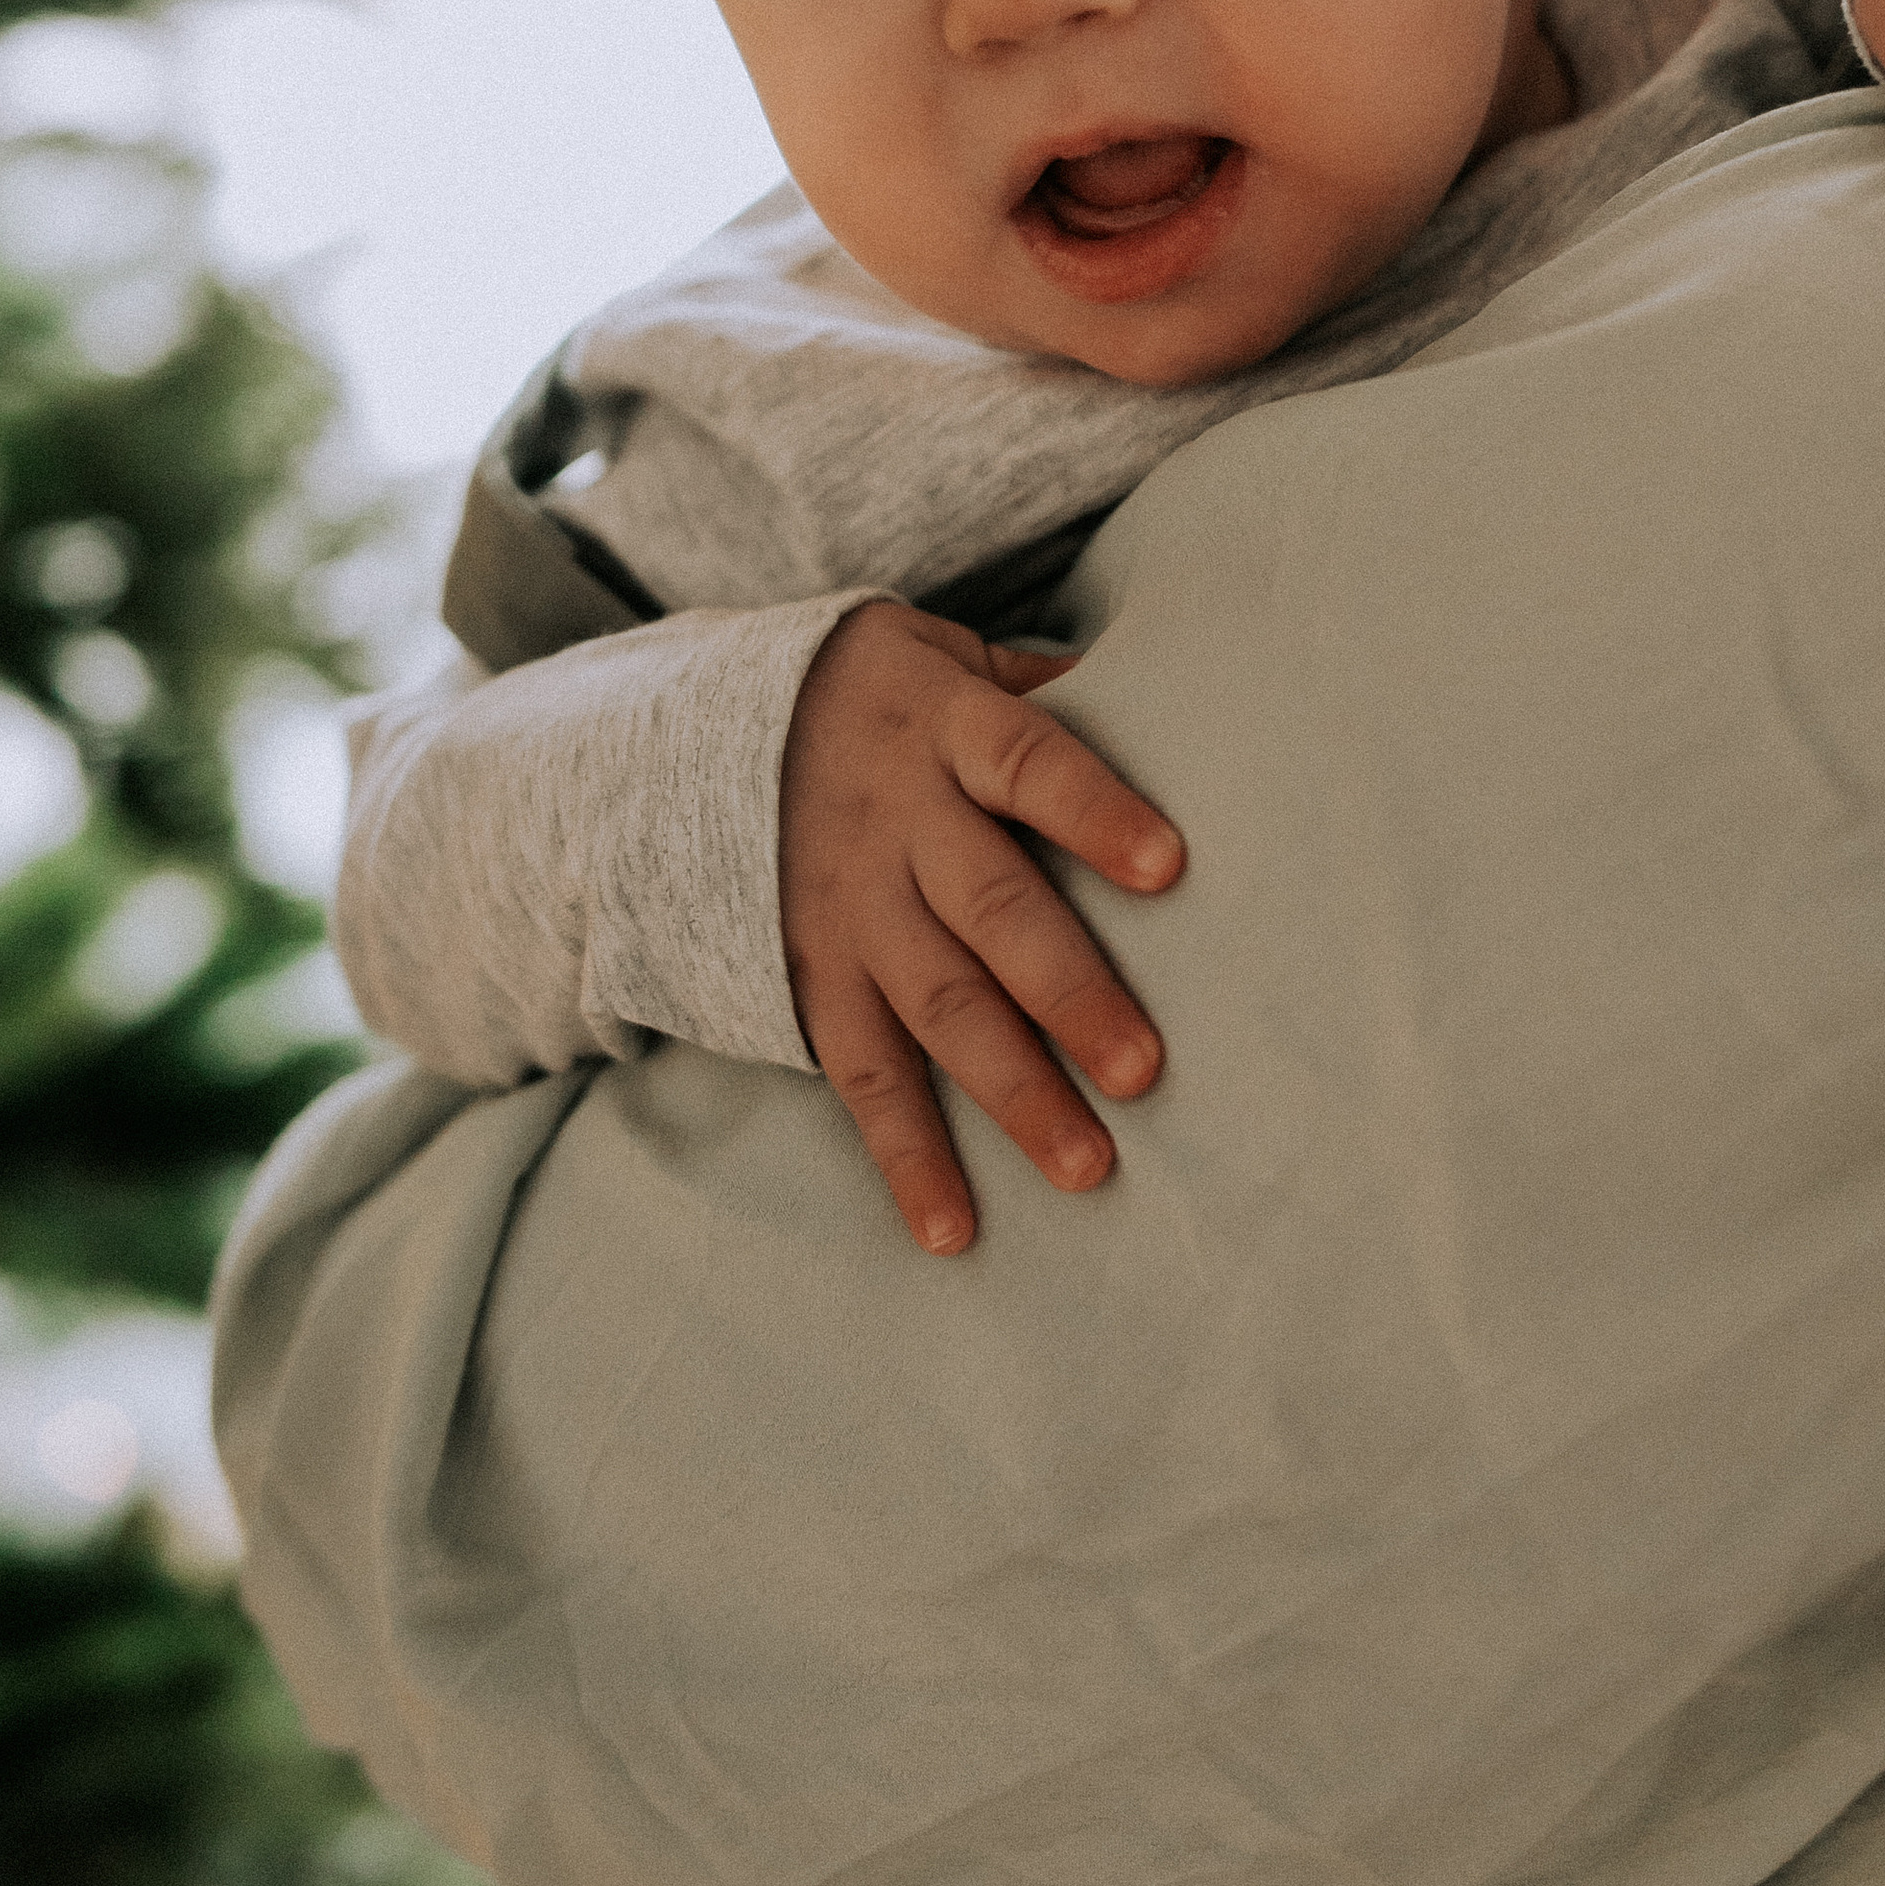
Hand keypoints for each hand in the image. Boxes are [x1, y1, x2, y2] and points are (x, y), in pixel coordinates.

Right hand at [778, 598, 1182, 1253]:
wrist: (699, 722)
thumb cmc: (886, 691)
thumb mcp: (953, 655)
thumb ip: (1050, 688)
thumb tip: (1185, 690)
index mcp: (949, 728)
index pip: (1031, 766)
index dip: (1096, 813)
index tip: (1169, 867)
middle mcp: (898, 822)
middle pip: (991, 911)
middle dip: (1068, 992)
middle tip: (1143, 1070)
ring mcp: (849, 906)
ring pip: (934, 1007)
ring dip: (1012, 1092)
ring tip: (1086, 1167)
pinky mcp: (812, 974)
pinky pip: (859, 1072)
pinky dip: (905, 1155)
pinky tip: (954, 1229)